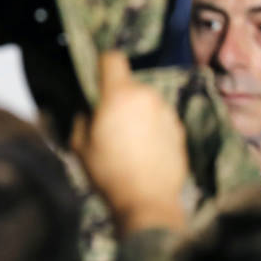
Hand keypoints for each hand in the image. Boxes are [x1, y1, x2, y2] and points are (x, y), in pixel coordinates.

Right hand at [70, 51, 188, 233]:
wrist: (147, 201)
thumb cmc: (109, 173)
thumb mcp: (80, 146)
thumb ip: (81, 120)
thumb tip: (87, 112)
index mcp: (120, 95)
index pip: (112, 58)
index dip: (102, 65)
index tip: (97, 79)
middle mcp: (147, 97)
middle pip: (130, 84)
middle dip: (119, 97)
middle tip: (109, 123)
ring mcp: (167, 112)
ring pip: (147, 102)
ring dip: (137, 113)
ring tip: (129, 142)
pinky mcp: (180, 129)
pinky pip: (160, 119)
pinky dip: (152, 128)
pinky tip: (144, 152)